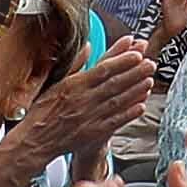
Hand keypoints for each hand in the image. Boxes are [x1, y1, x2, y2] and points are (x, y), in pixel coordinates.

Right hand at [0, 42, 163, 186]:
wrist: (35, 140)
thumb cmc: (43, 111)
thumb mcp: (55, 81)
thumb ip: (75, 64)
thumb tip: (88, 46)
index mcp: (74, 85)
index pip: (103, 69)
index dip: (122, 61)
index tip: (137, 53)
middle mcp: (84, 100)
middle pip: (115, 84)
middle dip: (135, 73)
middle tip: (151, 64)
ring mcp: (90, 117)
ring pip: (118, 101)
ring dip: (136, 90)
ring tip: (150, 80)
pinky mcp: (94, 133)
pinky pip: (115, 121)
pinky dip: (129, 113)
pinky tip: (141, 105)